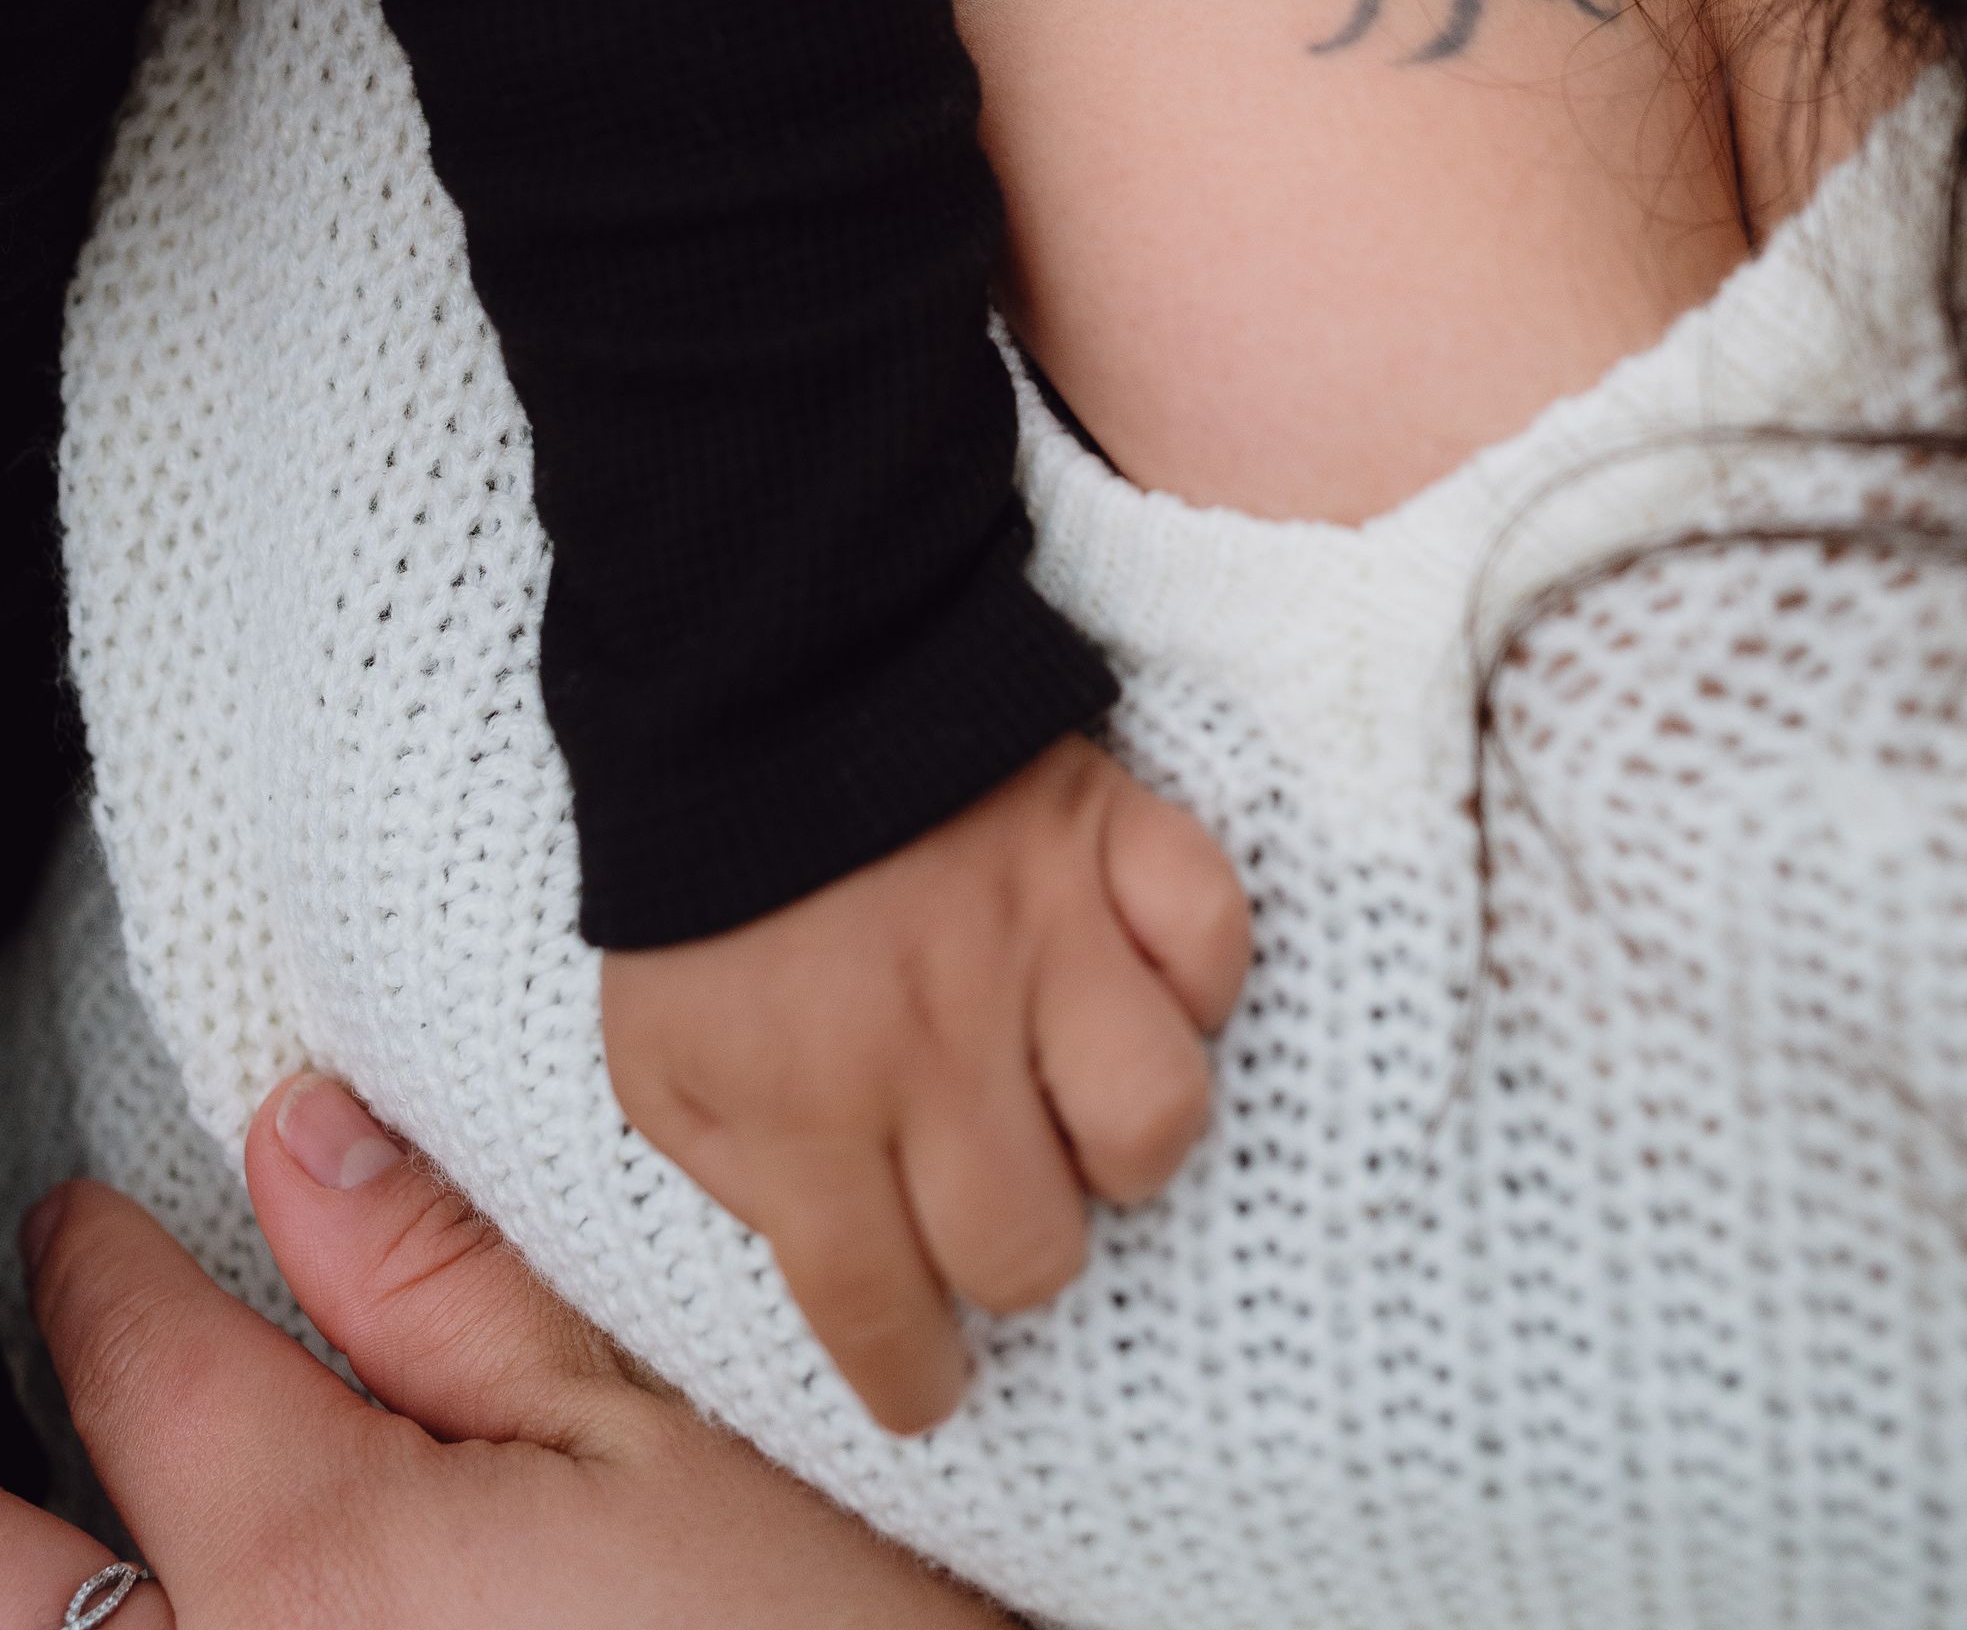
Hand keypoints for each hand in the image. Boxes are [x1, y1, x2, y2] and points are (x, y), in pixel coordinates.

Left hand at [4, 1077, 1004, 1628]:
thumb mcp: (661, 1421)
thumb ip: (444, 1287)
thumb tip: (297, 1149)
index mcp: (314, 1568)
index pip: (131, 1360)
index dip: (93, 1263)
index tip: (84, 1220)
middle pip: (3, 1579)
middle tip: (37, 1350)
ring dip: (34, 1577)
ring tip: (48, 1507)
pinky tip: (176, 1602)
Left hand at [600, 735, 1251, 1436]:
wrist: (759, 679)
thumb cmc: (706, 891)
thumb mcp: (656, 1057)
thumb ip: (733, 1176)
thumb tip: (831, 1257)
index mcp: (805, 1103)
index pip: (881, 1311)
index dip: (911, 1377)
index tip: (927, 1382)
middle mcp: (935, 1041)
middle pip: (1033, 1247)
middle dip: (1011, 1258)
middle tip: (989, 1207)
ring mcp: (1037, 935)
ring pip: (1155, 1120)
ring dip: (1121, 1138)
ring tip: (1075, 1106)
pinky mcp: (1110, 836)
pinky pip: (1214, 942)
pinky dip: (1195, 976)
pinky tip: (1141, 981)